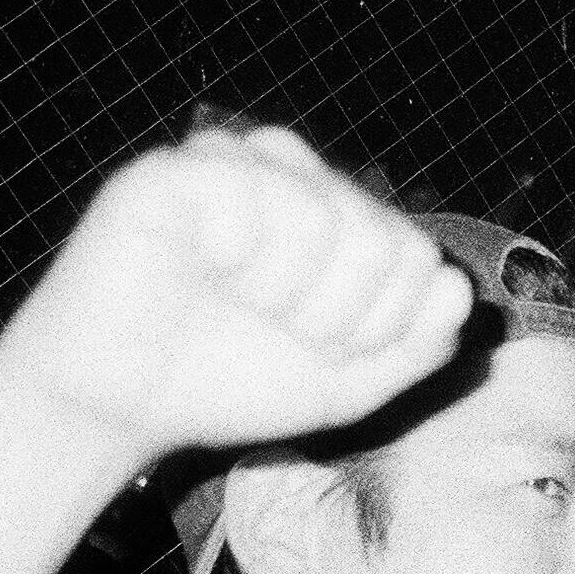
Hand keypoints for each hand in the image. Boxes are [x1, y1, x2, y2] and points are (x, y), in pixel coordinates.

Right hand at [0, 124, 471, 465]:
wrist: (119, 404)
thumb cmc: (229, 380)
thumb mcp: (348, 384)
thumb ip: (417, 345)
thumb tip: (454, 287)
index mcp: (341, 222)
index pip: (419, 256)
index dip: (384, 324)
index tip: (328, 351)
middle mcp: (295, 183)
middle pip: (382, 237)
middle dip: (340, 316)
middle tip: (281, 331)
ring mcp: (237, 168)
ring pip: (326, 211)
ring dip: (290, 291)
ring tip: (241, 304)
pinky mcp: (175, 169)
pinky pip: (249, 190)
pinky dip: (237, 254)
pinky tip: (203, 268)